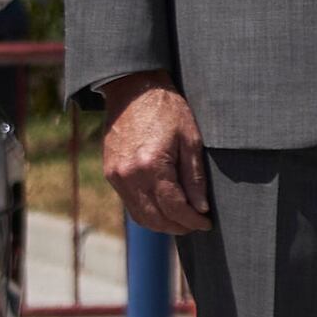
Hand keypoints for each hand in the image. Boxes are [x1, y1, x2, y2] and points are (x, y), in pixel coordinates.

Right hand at [94, 78, 209, 235]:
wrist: (133, 89)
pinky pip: (130, 204)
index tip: (206, 223)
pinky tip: (163, 208)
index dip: (193, 220)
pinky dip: (147, 212)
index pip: (174, 208)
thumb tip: (200, 208)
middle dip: (178, 227)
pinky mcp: (110, 174)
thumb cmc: (167, 109)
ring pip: (140, 216)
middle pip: (156, 218)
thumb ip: (194, 177)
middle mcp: (129, 176)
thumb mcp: (190, 138)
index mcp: (151, 166)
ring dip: (162, 224)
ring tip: (182, 220)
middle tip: (196, 225)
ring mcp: (116, 176)